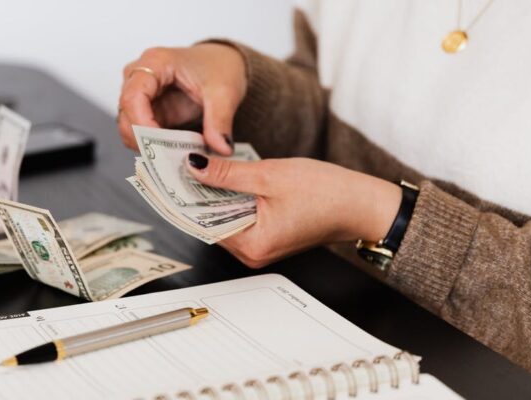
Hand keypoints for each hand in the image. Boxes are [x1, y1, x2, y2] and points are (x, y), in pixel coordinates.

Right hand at [117, 43, 246, 154]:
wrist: (222, 63)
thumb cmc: (219, 66)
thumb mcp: (225, 92)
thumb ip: (220, 120)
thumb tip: (221, 148)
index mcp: (155, 62)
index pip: (133, 96)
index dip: (141, 123)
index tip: (159, 144)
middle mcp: (140, 76)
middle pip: (126, 114)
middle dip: (143, 140)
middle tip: (168, 158)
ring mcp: (141, 95)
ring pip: (129, 127)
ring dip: (148, 145)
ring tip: (174, 156)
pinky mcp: (147, 111)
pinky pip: (141, 134)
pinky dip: (154, 147)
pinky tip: (173, 153)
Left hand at [185, 154, 401, 267]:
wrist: (362, 203)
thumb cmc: (327, 193)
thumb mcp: (270, 175)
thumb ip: (227, 173)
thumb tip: (195, 167)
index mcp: (252, 245)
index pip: (202, 223)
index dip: (184, 197)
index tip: (168, 176)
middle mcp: (253, 253)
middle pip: (210, 222)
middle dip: (196, 193)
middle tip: (180, 164)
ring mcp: (260, 247)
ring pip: (224, 219)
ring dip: (214, 195)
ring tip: (200, 166)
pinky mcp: (268, 237)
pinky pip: (239, 218)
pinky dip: (231, 199)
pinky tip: (225, 178)